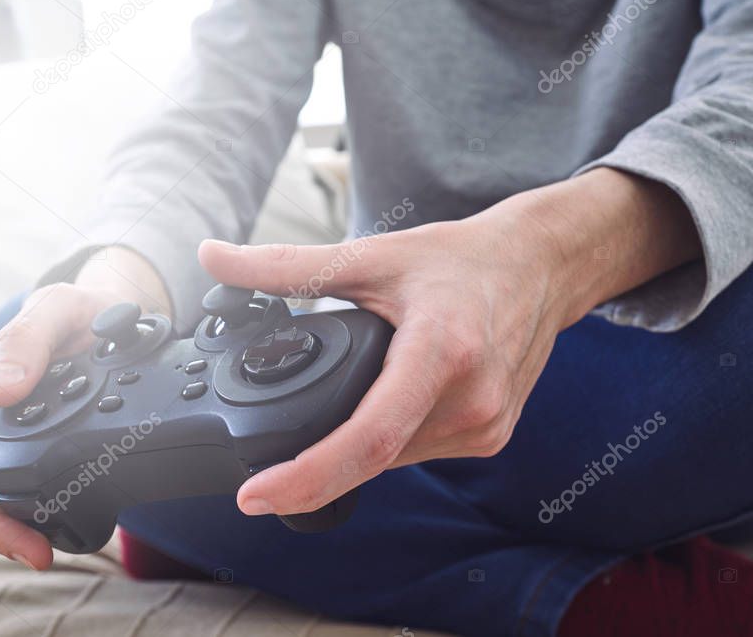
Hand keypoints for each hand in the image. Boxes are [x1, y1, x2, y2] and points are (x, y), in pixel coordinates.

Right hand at [0, 248, 170, 569]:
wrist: (105, 310)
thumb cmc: (76, 310)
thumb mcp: (58, 308)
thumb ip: (28, 341)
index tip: (24, 540)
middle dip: (0, 528)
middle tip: (39, 556)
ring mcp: (3, 427)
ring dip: (14, 523)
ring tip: (43, 551)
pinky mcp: (28, 435)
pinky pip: (19, 477)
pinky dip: (32, 504)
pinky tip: (53, 525)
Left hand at [198, 168, 699, 517]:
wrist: (540, 266)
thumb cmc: (458, 259)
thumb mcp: (370, 255)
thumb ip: (284, 266)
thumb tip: (213, 257)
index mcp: (441, 352)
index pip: (368, 437)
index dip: (307, 477)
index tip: (256, 496)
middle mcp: (471, 400)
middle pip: (373, 456)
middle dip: (316, 464)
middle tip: (267, 462)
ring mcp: (488, 426)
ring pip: (394, 461)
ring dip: (353, 452)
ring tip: (327, 421)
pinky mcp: (493, 436)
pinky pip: (419, 453)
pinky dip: (386, 442)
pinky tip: (376, 414)